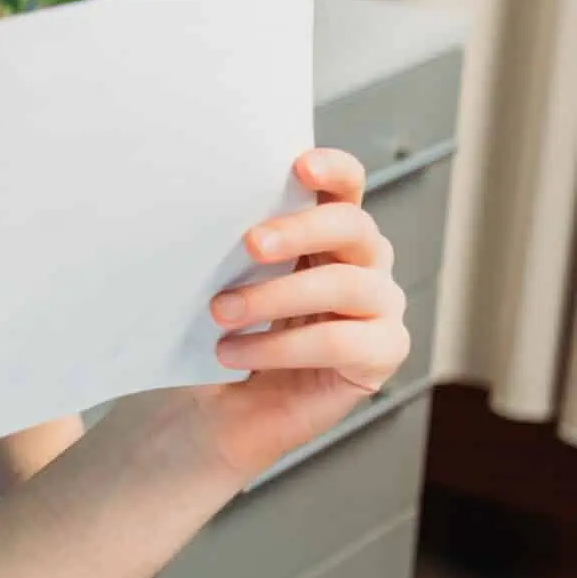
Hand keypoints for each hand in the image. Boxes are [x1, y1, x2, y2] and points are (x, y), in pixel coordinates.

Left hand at [186, 148, 409, 476]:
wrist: (214, 410)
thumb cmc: (218, 334)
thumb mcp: (216, 282)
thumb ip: (228, 248)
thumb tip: (197, 208)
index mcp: (326, 233)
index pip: (346, 186)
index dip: (333, 170)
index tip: (299, 166)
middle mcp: (363, 263)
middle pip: (352, 227)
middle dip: (300, 230)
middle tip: (250, 244)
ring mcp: (379, 309)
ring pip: (347, 285)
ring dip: (276, 296)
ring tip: (220, 313)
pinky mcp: (381, 355)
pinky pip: (343, 342)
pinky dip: (283, 347)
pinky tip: (237, 353)